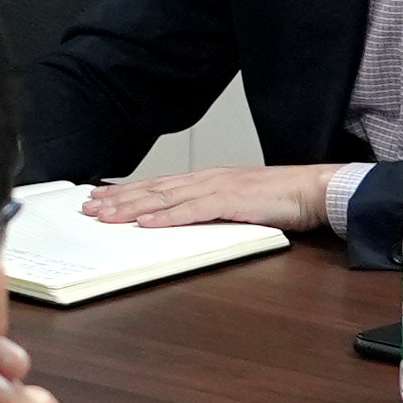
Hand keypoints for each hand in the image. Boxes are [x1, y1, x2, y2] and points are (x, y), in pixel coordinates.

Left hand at [81, 164, 328, 235]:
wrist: (313, 189)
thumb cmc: (280, 198)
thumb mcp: (236, 204)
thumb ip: (209, 209)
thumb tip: (182, 220)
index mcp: (206, 180)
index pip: (158, 185)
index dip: (126, 191)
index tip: (100, 197)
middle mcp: (206, 179)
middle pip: (153, 189)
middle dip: (118, 199)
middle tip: (89, 208)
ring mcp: (217, 188)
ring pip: (165, 198)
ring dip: (133, 208)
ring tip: (106, 216)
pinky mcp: (231, 201)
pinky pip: (192, 211)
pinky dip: (167, 217)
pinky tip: (146, 223)